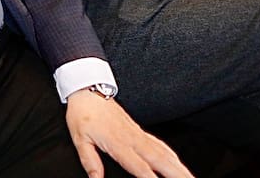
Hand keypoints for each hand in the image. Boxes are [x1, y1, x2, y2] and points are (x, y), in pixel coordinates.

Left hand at [65, 90, 192, 176]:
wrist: (87, 89)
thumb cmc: (83, 114)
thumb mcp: (80, 139)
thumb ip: (90, 161)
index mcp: (118, 143)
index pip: (139, 166)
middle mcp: (133, 139)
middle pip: (160, 160)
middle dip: (176, 174)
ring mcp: (138, 134)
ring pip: (164, 153)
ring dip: (180, 167)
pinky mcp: (139, 131)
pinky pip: (160, 145)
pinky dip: (172, 156)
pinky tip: (178, 164)